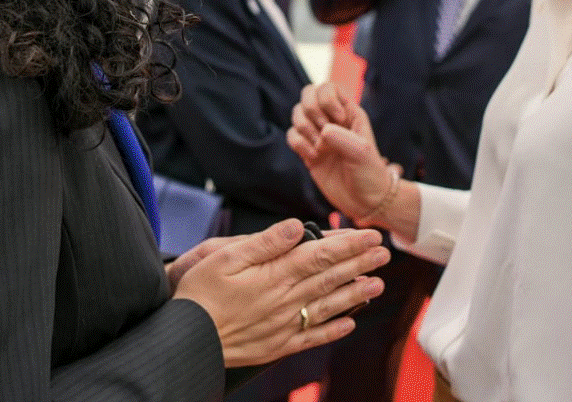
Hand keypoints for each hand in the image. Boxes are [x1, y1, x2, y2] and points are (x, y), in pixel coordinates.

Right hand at [173, 219, 388, 367]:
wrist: (187, 340)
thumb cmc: (201, 293)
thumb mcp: (226, 257)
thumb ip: (266, 243)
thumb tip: (297, 226)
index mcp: (275, 275)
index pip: (321, 255)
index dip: (349, 244)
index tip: (370, 235)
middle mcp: (285, 300)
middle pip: (330, 277)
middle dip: (360, 263)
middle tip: (384, 253)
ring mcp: (284, 325)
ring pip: (328, 306)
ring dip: (355, 294)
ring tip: (378, 284)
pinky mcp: (278, 345)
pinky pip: (312, 337)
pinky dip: (333, 330)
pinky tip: (349, 323)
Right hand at [287, 82, 396, 223]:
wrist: (365, 202)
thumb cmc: (370, 174)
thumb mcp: (363, 154)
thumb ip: (343, 138)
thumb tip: (323, 131)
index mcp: (349, 112)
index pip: (328, 87)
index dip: (327, 100)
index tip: (338, 120)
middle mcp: (332, 119)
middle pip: (308, 94)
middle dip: (311, 111)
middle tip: (323, 132)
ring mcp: (318, 134)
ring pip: (297, 114)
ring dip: (305, 130)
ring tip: (320, 148)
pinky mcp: (307, 150)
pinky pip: (292, 135)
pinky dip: (298, 144)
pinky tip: (313, 157)